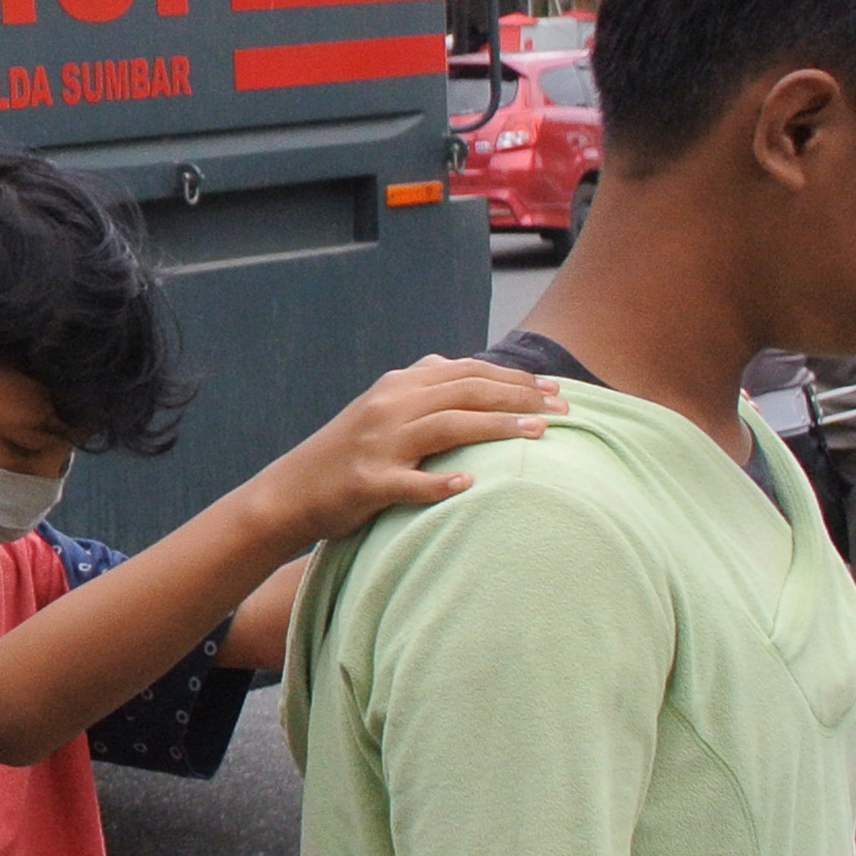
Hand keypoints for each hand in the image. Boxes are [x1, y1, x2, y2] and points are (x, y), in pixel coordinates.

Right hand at [245, 356, 564, 547]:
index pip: (467, 373)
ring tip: (539, 434)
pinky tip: (471, 485)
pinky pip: (410, 483)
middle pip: (465, 393)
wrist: (291, 491)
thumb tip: (455, 364)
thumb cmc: (345, 453)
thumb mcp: (378, 408)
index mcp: (396, 387)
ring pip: (447, 428)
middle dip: (520, 397)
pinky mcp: (368, 483)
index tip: (556, 389)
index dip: (515, 378)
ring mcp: (378, 445)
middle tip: (564, 410)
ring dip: (497, 427)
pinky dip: (440, 483)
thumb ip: (417, 385)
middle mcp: (389, 408)